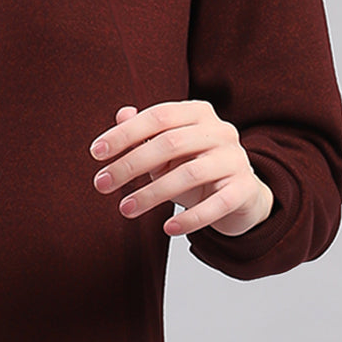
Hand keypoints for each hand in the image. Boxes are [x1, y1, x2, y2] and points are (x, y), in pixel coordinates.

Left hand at [90, 101, 272, 237]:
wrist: (240, 195)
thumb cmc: (194, 167)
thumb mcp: (167, 150)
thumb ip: (145, 133)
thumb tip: (122, 114)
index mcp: (199, 113)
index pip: (158, 116)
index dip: (125, 133)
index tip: (96, 153)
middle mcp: (221, 131)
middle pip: (170, 143)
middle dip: (130, 164)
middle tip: (101, 184)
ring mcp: (236, 159)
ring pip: (189, 174)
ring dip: (152, 194)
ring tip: (125, 209)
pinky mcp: (245, 189)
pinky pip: (216, 205)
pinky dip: (190, 218)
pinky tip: (167, 229)